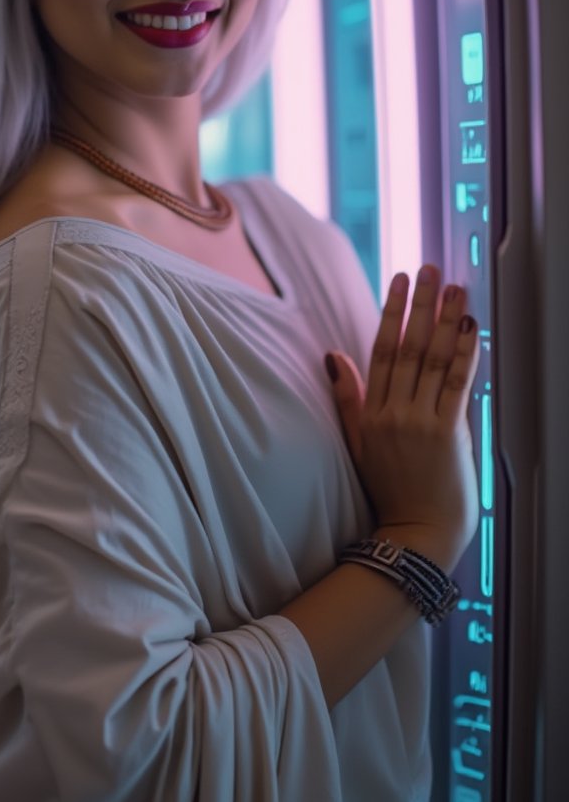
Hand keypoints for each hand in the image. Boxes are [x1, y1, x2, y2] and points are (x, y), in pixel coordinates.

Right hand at [325, 266, 480, 571]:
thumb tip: (333, 355)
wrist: (415, 532)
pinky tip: (469, 327)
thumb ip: (347, 398)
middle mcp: (393, 412)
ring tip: (455, 288)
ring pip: (431, 360)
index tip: (400, 281)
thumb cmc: (390, 490)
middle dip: (420, 305)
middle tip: (430, 269)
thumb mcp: (357, 443)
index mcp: (372, 413)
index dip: (392, 312)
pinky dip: (464, 353)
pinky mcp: (446, 434)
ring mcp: (419, 422)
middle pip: (407, 347)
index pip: (381, 351)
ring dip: (444, 319)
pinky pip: (456, 384)